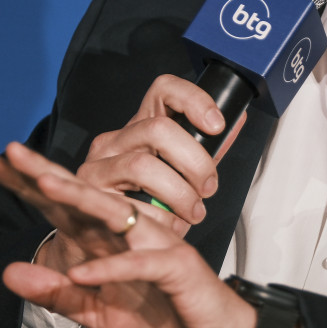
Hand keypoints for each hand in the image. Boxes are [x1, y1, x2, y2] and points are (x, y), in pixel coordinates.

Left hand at [0, 141, 289, 327]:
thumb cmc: (162, 320)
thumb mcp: (95, 313)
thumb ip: (55, 293)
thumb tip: (8, 271)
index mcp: (108, 241)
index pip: (63, 206)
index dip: (30, 185)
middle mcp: (130, 234)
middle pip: (84, 195)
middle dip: (47, 173)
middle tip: (13, 151)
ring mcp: (154, 245)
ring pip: (115, 214)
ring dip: (81, 199)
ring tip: (46, 183)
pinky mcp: (175, 266)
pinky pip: (139, 263)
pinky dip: (111, 268)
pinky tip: (82, 274)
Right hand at [39, 74, 224, 271]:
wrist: (104, 238)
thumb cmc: (147, 200)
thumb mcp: (180, 171)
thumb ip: (206, 148)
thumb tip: (237, 119)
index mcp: (141, 125)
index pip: (164, 89)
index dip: (194, 100)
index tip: (217, 125)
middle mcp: (115, 139)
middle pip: (159, 129)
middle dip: (195, 161)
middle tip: (209, 187)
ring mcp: (98, 165)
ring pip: (143, 166)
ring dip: (179, 194)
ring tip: (193, 212)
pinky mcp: (89, 196)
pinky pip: (130, 204)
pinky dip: (159, 220)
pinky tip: (168, 226)